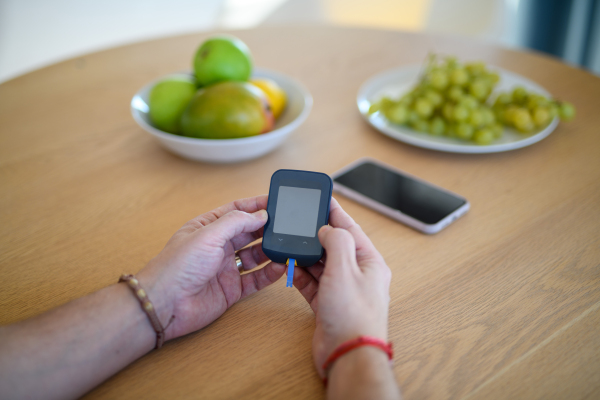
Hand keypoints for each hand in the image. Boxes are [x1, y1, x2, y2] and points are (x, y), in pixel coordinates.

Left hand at [138, 195, 285, 340]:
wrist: (165, 304)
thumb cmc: (177, 266)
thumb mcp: (208, 234)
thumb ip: (236, 222)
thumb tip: (260, 214)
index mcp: (207, 228)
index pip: (236, 211)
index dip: (256, 205)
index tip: (276, 201)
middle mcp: (217, 246)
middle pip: (248, 233)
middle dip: (267, 228)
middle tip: (287, 224)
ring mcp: (225, 268)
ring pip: (255, 256)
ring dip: (270, 251)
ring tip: (287, 246)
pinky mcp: (231, 289)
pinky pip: (255, 279)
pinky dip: (269, 273)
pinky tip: (280, 266)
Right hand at [291, 198, 391, 376]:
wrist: (347, 355)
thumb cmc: (353, 315)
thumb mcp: (344, 268)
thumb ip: (335, 241)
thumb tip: (327, 229)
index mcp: (369, 262)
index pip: (351, 228)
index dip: (335, 212)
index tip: (323, 198)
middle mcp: (358, 274)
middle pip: (335, 245)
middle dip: (317, 234)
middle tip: (301, 221)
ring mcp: (343, 289)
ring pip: (322, 263)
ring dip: (307, 255)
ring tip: (291, 243)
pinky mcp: (328, 304)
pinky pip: (313, 282)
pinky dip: (301, 274)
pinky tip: (291, 267)